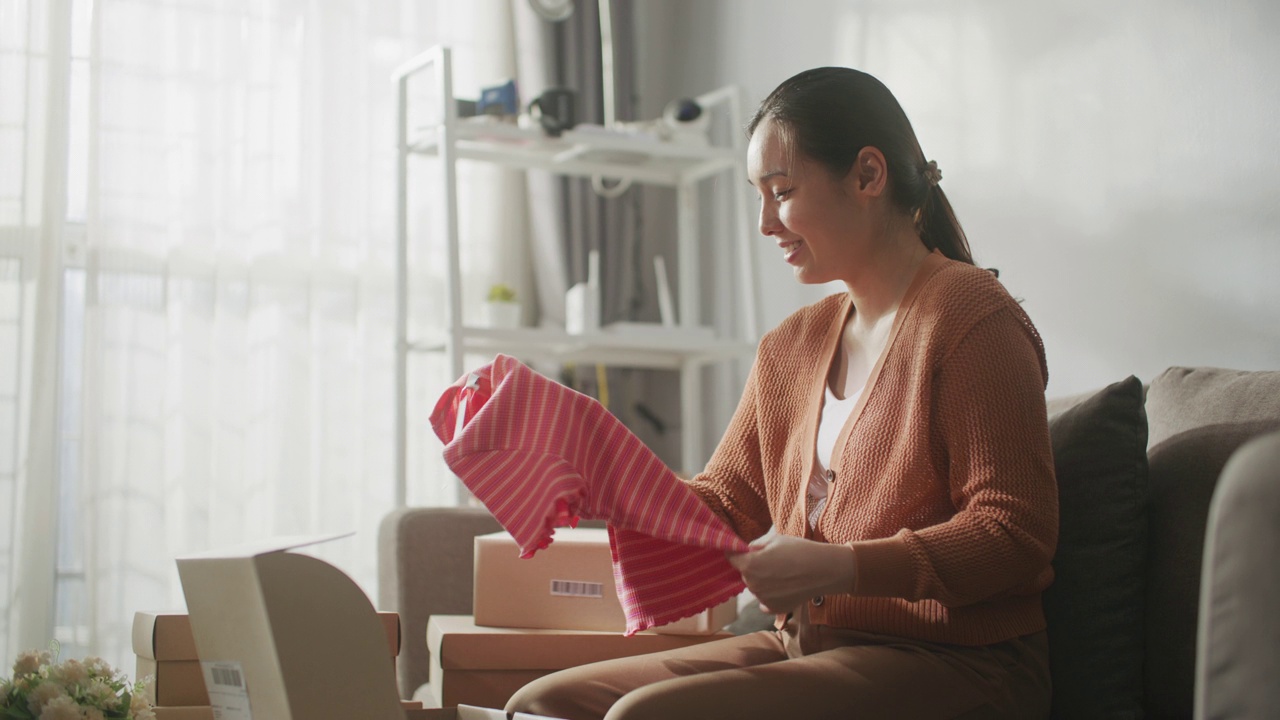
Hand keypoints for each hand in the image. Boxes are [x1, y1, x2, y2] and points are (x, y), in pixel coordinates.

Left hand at [727, 534, 856, 613]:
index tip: (739, 550)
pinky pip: (764, 601)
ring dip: (762, 581)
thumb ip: (755, 545)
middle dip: (752, 566)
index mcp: (750, 565)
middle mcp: (753, 585)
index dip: (734, 552)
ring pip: (755, 587)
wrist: (824, 570)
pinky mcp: (774, 608)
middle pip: (745, 574)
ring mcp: (763, 599)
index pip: (731, 558)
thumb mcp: (774, 539)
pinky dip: (770, 595)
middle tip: (771, 559)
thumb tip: (744, 550)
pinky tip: (784, 586)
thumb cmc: (799, 550)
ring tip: (782, 573)